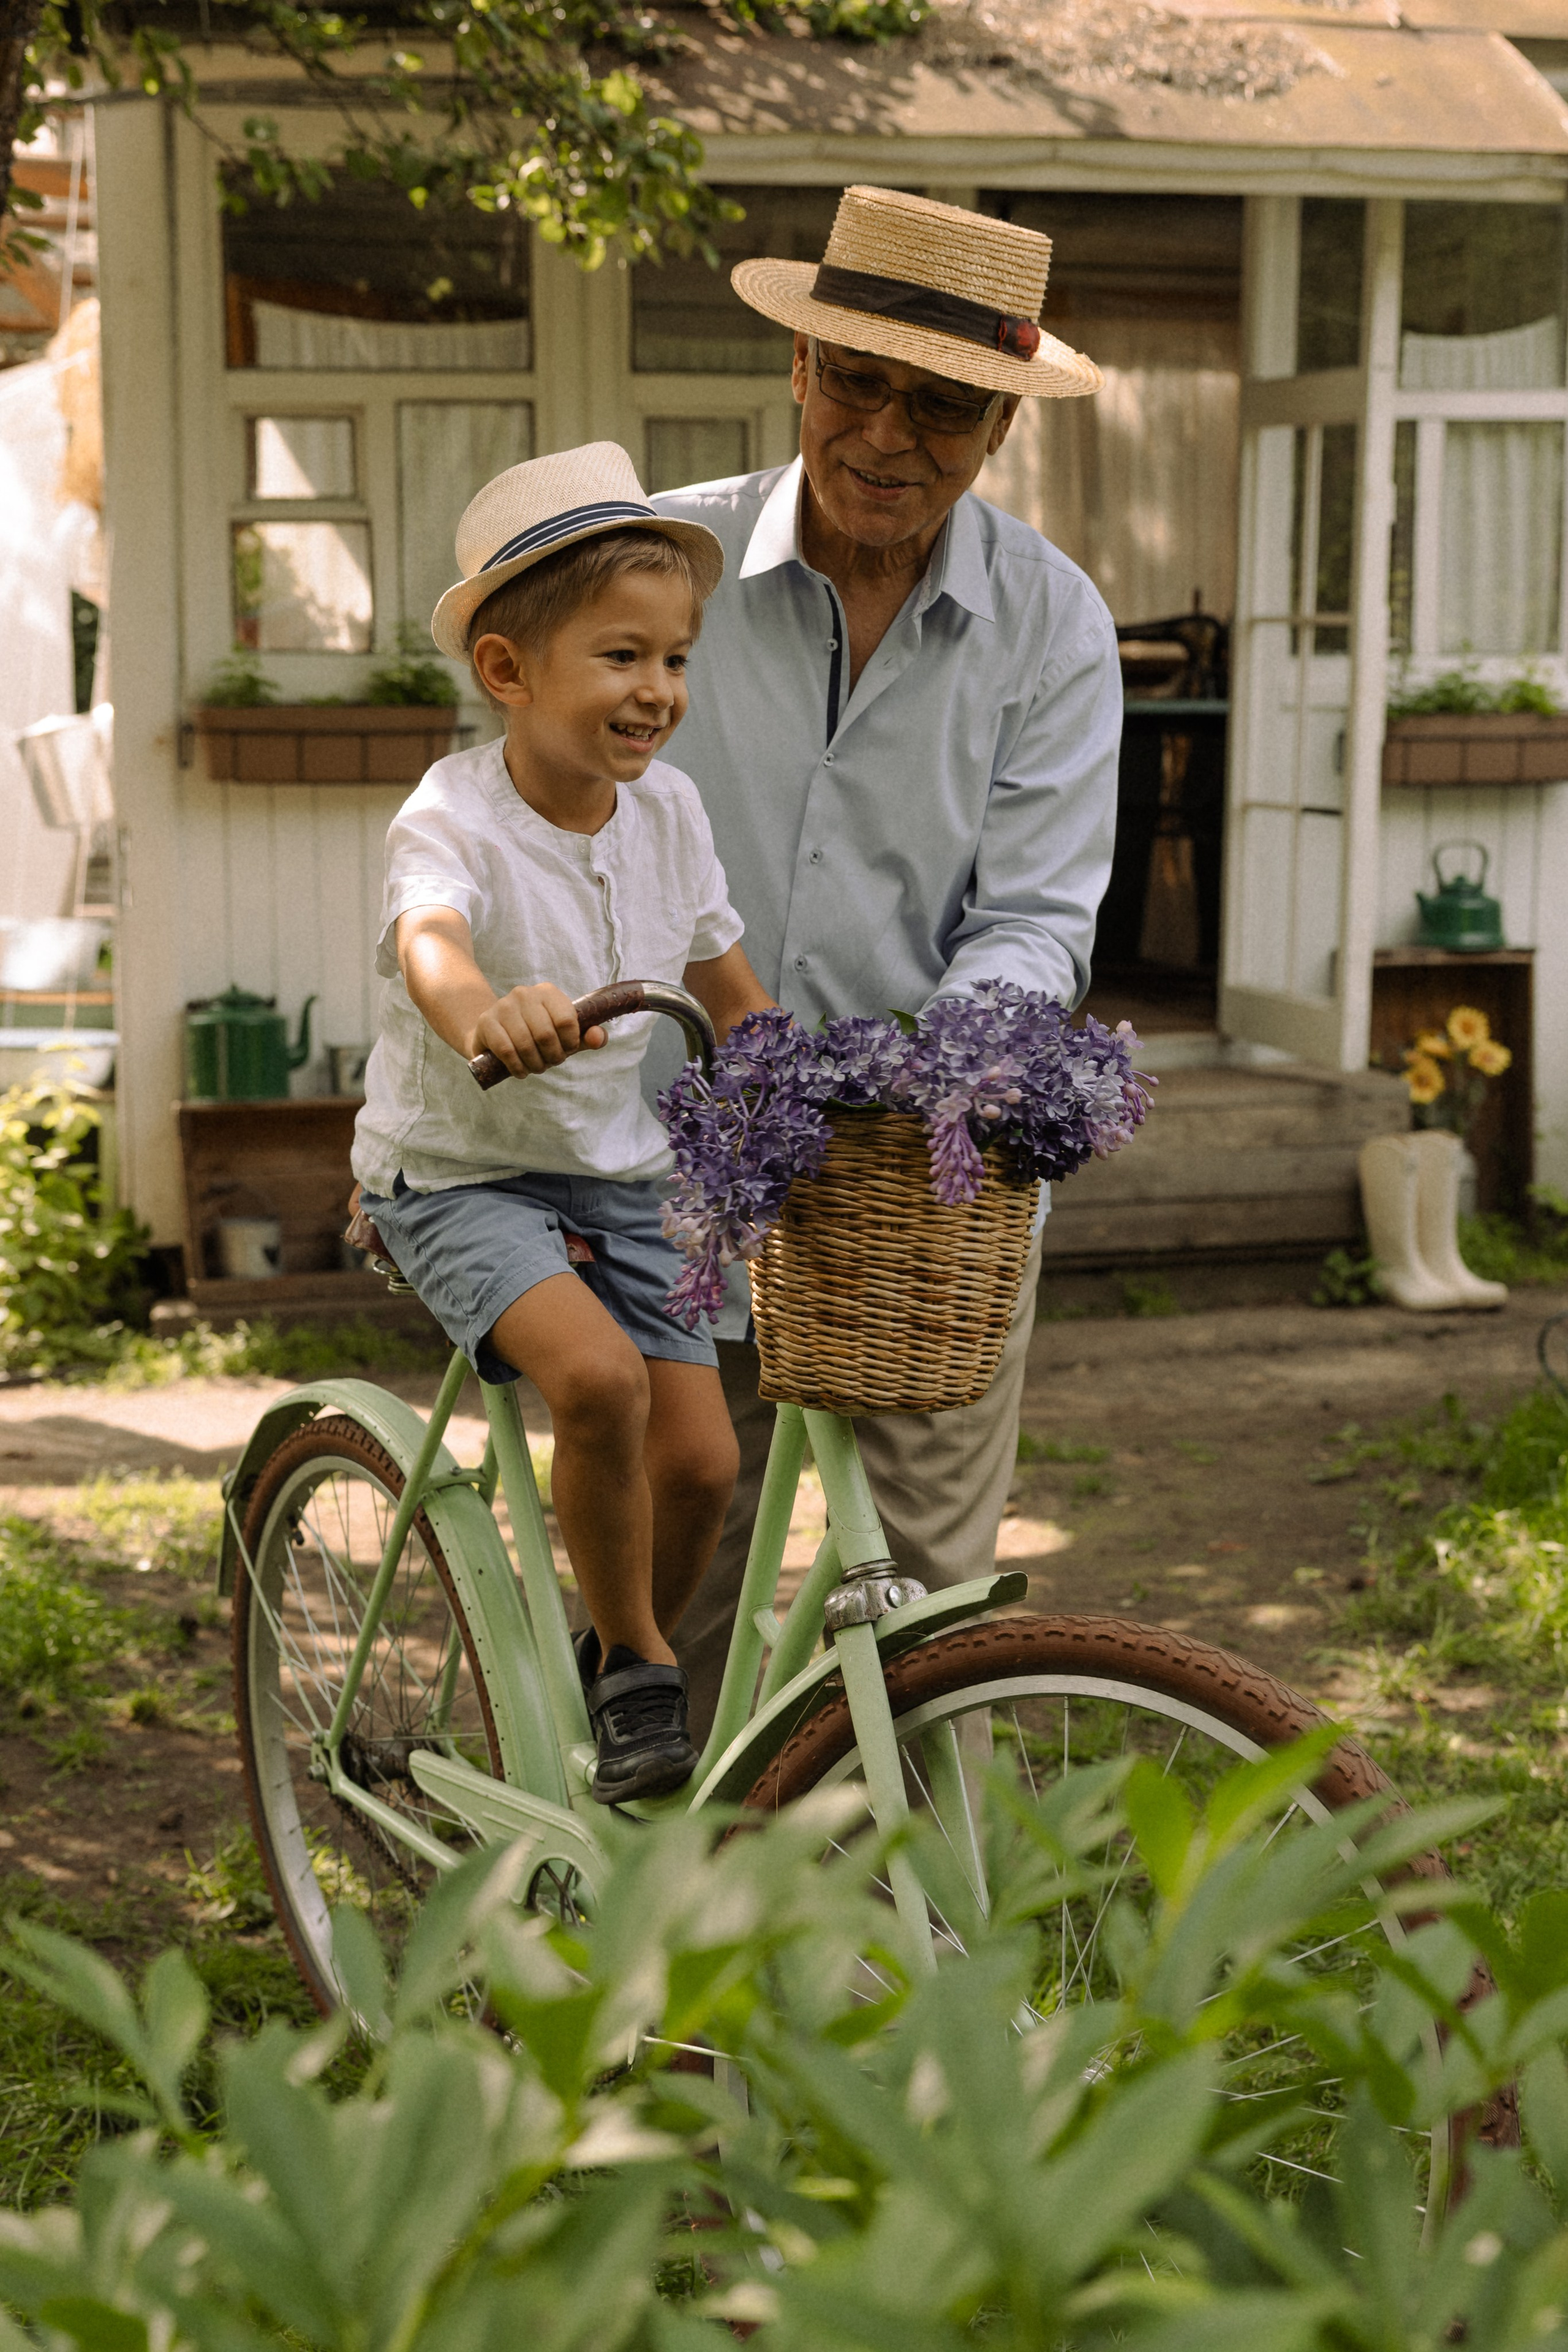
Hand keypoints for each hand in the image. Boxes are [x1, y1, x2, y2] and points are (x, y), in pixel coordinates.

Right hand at [467, 984, 606, 1076]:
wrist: (494, 1034)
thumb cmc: (535, 1035)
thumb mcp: (563, 1036)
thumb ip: (585, 1037)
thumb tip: (598, 1037)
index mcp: (548, 992)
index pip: (567, 1020)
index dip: (570, 1043)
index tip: (566, 1050)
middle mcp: (525, 994)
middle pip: (546, 1034)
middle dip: (552, 1057)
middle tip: (550, 1063)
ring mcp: (503, 1006)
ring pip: (526, 1044)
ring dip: (534, 1064)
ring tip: (536, 1067)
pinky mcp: (487, 1022)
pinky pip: (507, 1050)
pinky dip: (517, 1067)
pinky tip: (520, 1071)